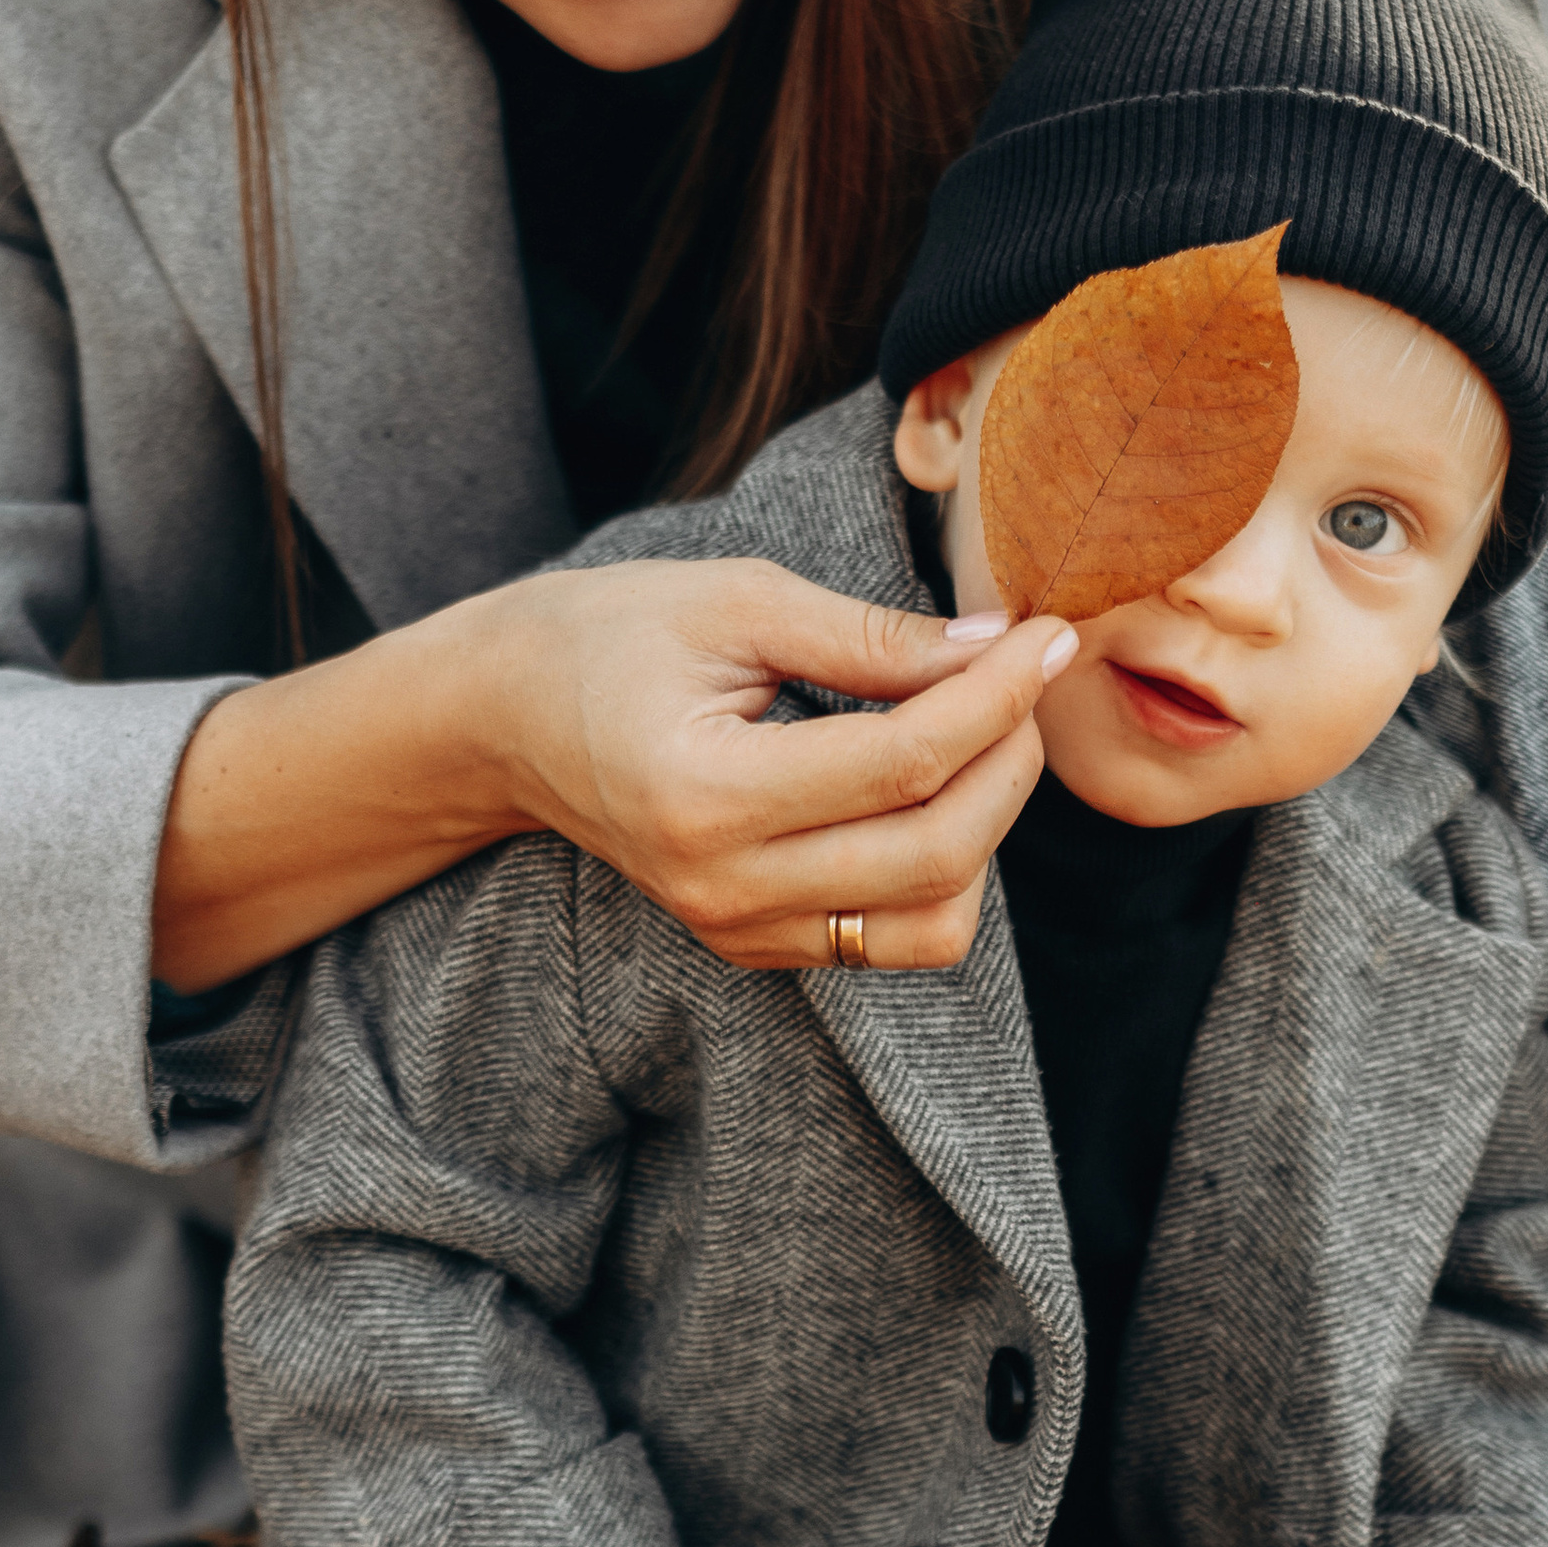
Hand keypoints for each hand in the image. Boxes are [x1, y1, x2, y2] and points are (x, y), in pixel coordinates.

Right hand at [492, 559, 1076, 969]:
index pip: (904, 762)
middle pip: (939, 851)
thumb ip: (872, 634)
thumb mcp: (736, 600)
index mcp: (704, 792)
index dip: (997, 696)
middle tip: (1023, 675)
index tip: (1043, 636)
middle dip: (1011, 756)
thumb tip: (995, 644)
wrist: (505, 720)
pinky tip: (932, 787)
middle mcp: (723, 885)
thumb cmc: (607, 638)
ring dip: (990, 824)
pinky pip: (895, 937)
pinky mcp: (757, 946)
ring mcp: (739, 929)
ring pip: (935, 918)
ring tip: (982, 733)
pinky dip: (946, 868)